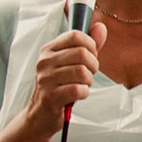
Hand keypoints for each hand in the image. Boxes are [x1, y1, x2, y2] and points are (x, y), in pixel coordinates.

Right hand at [25, 20, 106, 134]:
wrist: (41, 114)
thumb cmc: (59, 86)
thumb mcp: (72, 62)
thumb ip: (89, 45)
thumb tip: (100, 27)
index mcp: (49, 50)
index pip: (76, 35)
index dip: (90, 45)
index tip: (90, 56)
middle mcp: (44, 62)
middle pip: (82, 54)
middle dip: (93, 66)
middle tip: (87, 75)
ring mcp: (45, 79)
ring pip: (82, 72)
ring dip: (88, 81)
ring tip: (81, 85)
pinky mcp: (50, 97)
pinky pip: (78, 89)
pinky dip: (84, 93)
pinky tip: (77, 95)